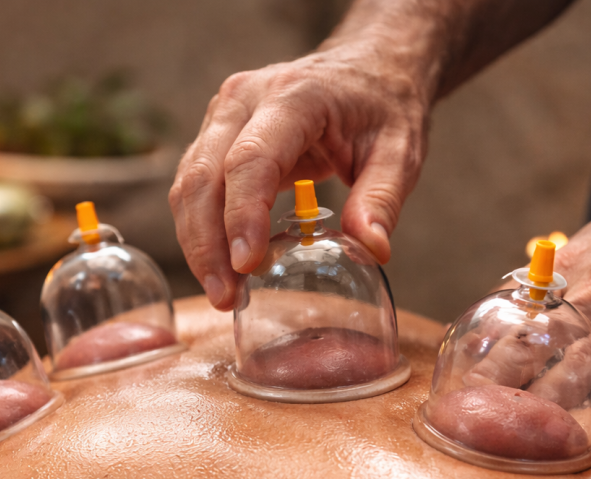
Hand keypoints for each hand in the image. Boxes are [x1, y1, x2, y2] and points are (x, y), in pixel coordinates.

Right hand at [168, 41, 431, 309]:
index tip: (245, 265)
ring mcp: (224, 115)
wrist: (367, 68)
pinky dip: (201, 230)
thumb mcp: (401, 151)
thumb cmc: (383, 105)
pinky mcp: (217, 135)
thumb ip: (382, 199)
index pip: (252, 158)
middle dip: (208, 243)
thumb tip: (372, 251)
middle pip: (204, 175)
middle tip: (226, 298)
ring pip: (189, 183)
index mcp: (294, 97)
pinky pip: (195, 186)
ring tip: (223, 294)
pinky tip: (220, 269)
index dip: (243, 214)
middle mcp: (245, 100)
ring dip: (198, 243)